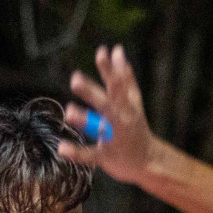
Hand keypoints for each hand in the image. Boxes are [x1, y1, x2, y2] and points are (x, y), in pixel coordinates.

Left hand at [59, 45, 154, 182]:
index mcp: (126, 106)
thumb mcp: (133, 101)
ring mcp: (114, 139)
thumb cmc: (136, 128)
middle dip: (91, 92)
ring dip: (84, 120)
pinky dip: (76, 153)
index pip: (118, 85)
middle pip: (106, 103)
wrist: (150, 162)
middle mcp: (121, 120)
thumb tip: (117, 50)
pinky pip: (90, 155)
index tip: (101, 52)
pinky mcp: (106, 157)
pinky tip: (62, 148)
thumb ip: (124, 77)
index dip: (109, 69)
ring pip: (99, 128)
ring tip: (68, 112)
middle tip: (75, 79)